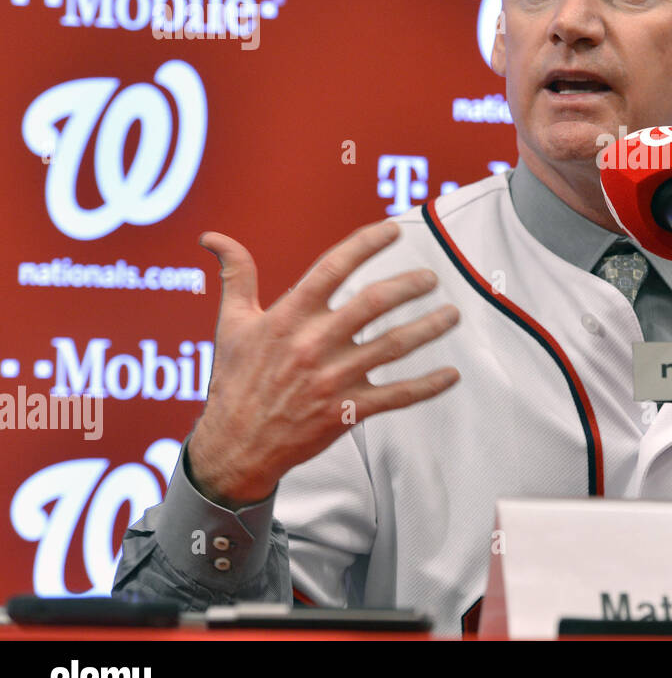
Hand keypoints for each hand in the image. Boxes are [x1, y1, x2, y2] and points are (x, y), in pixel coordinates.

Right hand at [188, 221, 459, 507]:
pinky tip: (452, 374)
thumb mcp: (231, 324)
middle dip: (408, 286)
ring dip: (428, 328)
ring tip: (452, 314)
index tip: (394, 230)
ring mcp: (332, 380)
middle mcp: (313, 345)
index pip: (332, 269)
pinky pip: (397, 395)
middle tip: (431, 277)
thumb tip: (213, 238)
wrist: (233, 447)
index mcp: (288, 318)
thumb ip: (236, 276)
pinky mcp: (347, 412)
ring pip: (393, 346)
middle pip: (372, 304)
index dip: (365, 245)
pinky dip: (428, 385)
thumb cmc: (234, 380)